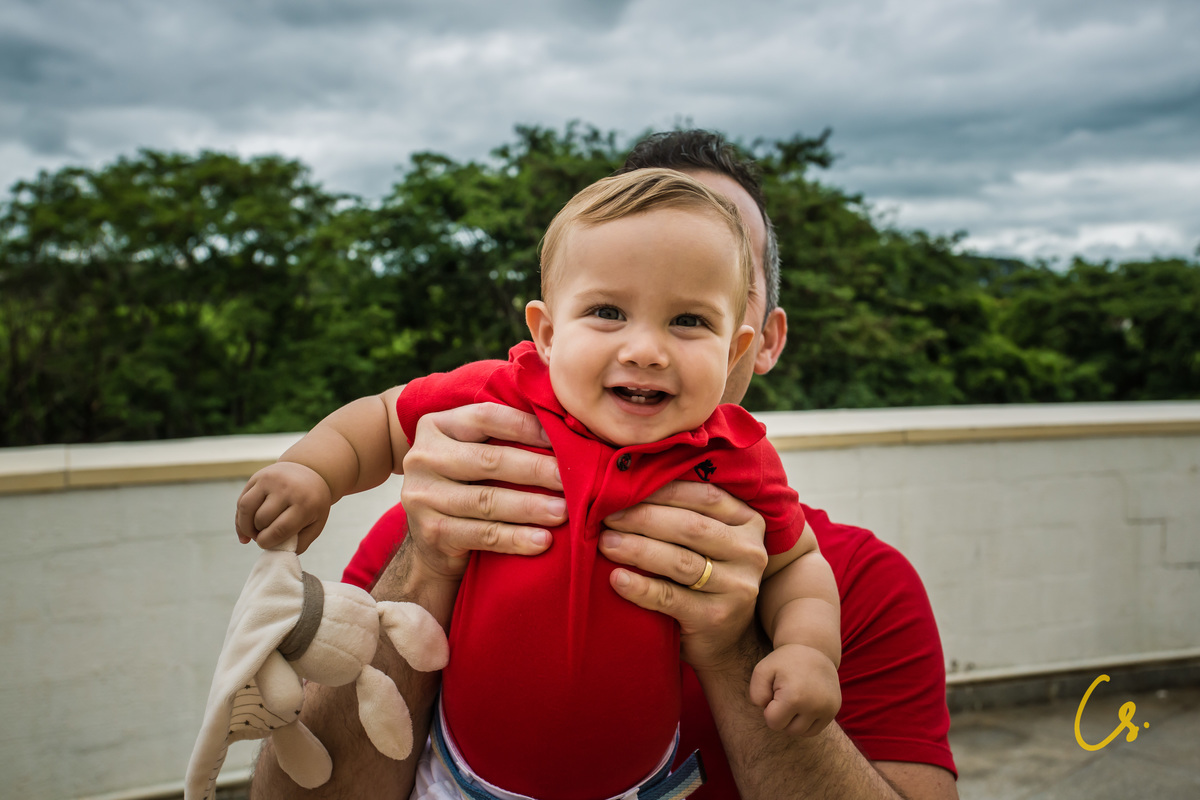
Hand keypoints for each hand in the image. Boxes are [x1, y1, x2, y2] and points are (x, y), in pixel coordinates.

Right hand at [235, 462, 331, 551]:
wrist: (310, 471)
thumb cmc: (312, 503)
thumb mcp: (316, 523)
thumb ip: (300, 542)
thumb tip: (275, 552)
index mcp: (305, 503)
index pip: (280, 529)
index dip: (268, 542)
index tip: (265, 544)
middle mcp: (287, 489)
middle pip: (261, 519)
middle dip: (258, 533)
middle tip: (263, 536)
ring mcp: (271, 480)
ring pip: (246, 508)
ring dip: (245, 525)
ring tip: (253, 531)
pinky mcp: (258, 476)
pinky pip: (242, 500)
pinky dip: (240, 515)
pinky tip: (246, 524)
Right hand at [400, 402, 565, 581]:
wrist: (432, 544)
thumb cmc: (467, 487)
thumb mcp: (472, 453)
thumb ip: (503, 435)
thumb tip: (563, 419)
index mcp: (436, 426)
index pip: (486, 417)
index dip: (526, 426)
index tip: (562, 437)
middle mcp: (423, 457)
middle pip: (488, 460)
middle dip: (535, 469)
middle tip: (570, 479)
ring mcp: (422, 496)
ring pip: (486, 500)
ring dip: (530, 507)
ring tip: (563, 512)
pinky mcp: (431, 532)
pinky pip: (482, 534)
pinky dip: (515, 539)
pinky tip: (542, 541)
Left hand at [597, 480, 768, 671]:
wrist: (724, 642)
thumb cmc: (705, 578)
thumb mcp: (708, 542)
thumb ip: (684, 512)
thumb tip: (630, 481)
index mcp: (748, 522)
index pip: (704, 496)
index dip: (662, 490)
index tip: (624, 487)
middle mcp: (750, 552)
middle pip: (690, 526)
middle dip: (643, 517)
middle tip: (605, 515)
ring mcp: (737, 587)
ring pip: (680, 560)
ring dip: (637, 548)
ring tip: (605, 543)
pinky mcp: (716, 618)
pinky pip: (671, 597)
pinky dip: (640, 587)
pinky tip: (616, 579)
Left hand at [748, 643, 840, 736]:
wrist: (814, 649)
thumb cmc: (784, 661)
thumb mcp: (762, 670)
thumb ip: (756, 693)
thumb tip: (766, 710)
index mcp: (794, 697)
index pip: (773, 722)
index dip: (769, 709)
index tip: (774, 692)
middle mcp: (814, 706)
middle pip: (788, 729)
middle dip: (782, 715)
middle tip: (785, 693)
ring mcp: (827, 709)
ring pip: (801, 732)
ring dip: (793, 720)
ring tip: (794, 698)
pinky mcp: (834, 710)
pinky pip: (814, 730)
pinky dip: (806, 722)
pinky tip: (803, 704)